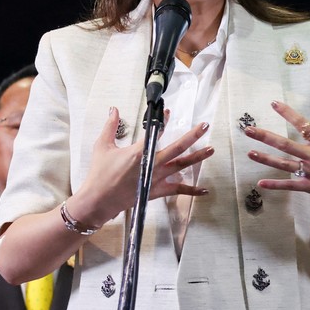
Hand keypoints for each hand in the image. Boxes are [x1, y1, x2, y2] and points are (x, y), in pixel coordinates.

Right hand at [73, 106, 212, 224]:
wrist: (99, 200)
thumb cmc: (100, 174)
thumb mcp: (102, 146)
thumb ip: (110, 126)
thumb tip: (114, 110)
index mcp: (139, 151)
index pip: (155, 131)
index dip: (163, 120)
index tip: (168, 111)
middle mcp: (152, 164)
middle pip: (177, 148)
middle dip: (192, 136)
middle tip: (204, 126)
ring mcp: (156, 178)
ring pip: (181, 166)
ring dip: (197, 157)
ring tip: (211, 149)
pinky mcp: (157, 191)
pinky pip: (177, 190)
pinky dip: (191, 190)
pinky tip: (204, 190)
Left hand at [244, 97, 309, 214]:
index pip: (302, 124)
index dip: (287, 113)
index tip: (273, 104)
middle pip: (284, 144)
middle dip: (265, 136)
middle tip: (247, 129)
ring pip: (283, 164)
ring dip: (265, 159)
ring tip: (249, 153)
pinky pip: (290, 185)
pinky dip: (275, 185)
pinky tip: (260, 184)